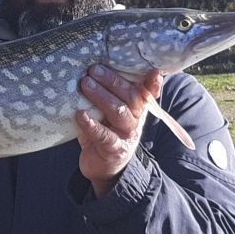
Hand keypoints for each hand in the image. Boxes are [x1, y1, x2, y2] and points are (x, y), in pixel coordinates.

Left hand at [76, 66, 161, 197]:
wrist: (104, 167)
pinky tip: (80, 115)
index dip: (153, 83)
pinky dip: (91, 124)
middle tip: (93, 70)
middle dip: (112, 82)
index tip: (154, 71)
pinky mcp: (113, 150)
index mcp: (137, 108)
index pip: (148, 93)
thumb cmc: (105, 131)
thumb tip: (92, 66)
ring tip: (85, 84)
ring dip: (101, 97)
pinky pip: (103, 135)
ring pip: (119, 113)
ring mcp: (126, 136)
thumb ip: (109, 93)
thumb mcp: (108, 112)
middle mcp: (136, 120)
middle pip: (131, 98)